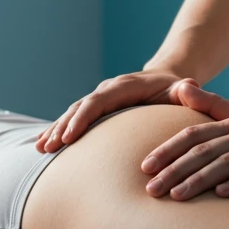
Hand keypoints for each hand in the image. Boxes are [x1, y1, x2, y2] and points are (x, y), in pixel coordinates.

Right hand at [36, 71, 228, 152]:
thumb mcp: (183, 90)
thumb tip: (188, 86)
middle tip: (49, 148)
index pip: (98, 101)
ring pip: (72, 113)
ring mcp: (100, 99)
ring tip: (41, 148)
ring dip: (55, 130)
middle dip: (62, 127)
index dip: (82, 118)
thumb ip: (187, 91)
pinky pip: (74, 119)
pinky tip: (43, 145)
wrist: (167, 80)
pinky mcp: (96, 110)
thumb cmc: (177, 91)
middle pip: (80, 108)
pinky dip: (58, 131)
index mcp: (124, 87)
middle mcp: (107, 90)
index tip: (68, 137)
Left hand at [140, 93, 228, 200]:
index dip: (168, 150)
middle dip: (173, 170)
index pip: (194, 135)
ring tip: (176, 196)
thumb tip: (183, 92)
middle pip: (203, 151)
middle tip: (149, 189)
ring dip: (198, 179)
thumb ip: (216, 110)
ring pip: (226, 163)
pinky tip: (222, 195)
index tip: (144, 167)